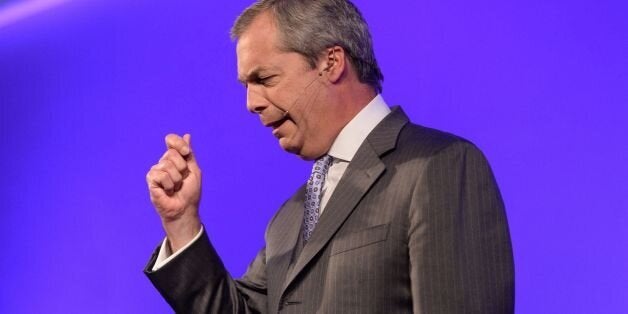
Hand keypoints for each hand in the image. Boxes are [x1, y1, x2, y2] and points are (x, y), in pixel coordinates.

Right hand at [146, 133, 201, 251]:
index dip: (179, 144)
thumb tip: (187, 135)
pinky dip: (168, 185)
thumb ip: (189, 154)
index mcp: (175, 158)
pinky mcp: (150, 180)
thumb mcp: (193, 171)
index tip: (186, 153)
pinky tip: (167, 191)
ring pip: (167, 165)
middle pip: (172, 153)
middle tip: (181, 180)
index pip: (171, 141)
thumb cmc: (189, 192)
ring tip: (175, 187)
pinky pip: (160, 175)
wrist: (184, 209)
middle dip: (182, 168)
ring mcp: (156, 171)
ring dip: (176, 179)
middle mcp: (164, 162)